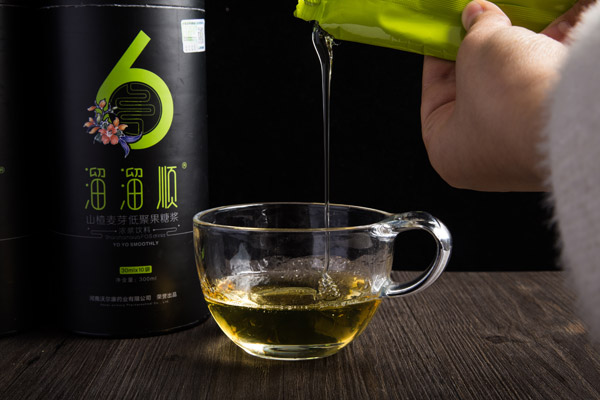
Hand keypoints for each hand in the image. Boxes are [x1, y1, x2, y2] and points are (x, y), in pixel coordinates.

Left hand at [420, 0, 592, 191]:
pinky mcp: (559, 127)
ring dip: (524, 45)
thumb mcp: (478, 48)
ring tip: (523, 13)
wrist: (576, 116)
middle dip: (484, 48)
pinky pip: (551, 83)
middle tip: (483, 16)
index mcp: (447, 152)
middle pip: (478, 87)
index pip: (435, 94)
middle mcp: (485, 156)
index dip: (440, 55)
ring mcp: (523, 143)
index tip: (447, 29)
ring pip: (518, 83)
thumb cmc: (509, 100)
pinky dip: (555, 51)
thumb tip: (478, 14)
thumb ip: (476, 28)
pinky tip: (565, 21)